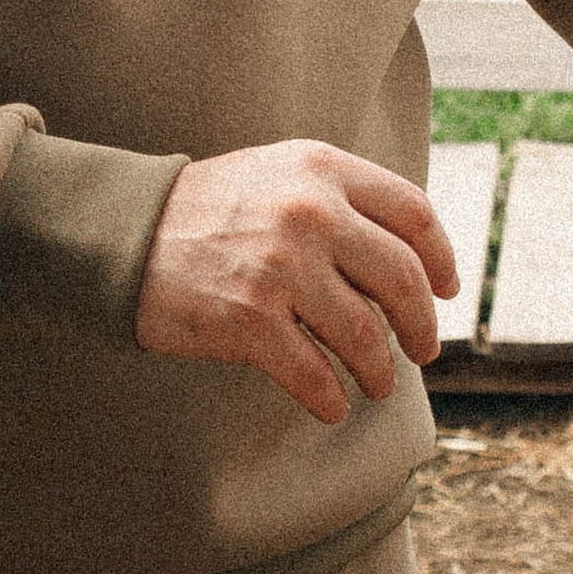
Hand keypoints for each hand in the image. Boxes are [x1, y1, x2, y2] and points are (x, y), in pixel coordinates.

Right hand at [134, 143, 458, 422]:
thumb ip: (341, 199)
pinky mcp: (249, 320)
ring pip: (364, 334)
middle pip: (400, 279)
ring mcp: (280, 267)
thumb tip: (411, 258)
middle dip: (421, 325)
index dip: (440, 258)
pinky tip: (333, 404)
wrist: (125, 235)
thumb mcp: (281, 174)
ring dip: (379, 370)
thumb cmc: (211, 209)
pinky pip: (314, 374)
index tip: (447, 290)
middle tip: (424, 349)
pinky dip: (331, 397)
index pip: (413, 213)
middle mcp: (309, 212)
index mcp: (322, 169)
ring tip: (377, 383)